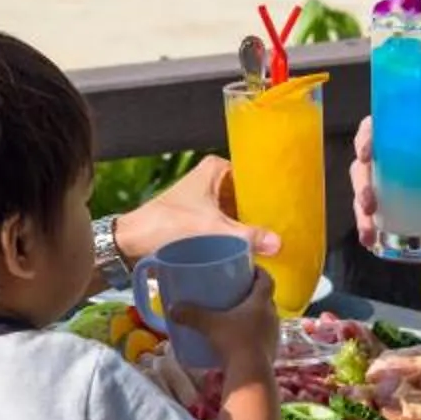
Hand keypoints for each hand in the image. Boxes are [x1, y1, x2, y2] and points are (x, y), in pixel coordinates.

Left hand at [116, 155, 281, 266]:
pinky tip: (254, 250)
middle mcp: (211, 180)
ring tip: (274, 241)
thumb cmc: (166, 226)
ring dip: (250, 227)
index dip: (269, 191)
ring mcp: (205, 200)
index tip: (288, 206)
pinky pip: (227, 226)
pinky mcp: (200, 220)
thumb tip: (277, 243)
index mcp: (215, 169)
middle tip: (286, 227)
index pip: (253, 175)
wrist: (132, 244)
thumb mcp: (212, 230)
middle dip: (262, 213)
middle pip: (247, 196)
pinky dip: (237, 236)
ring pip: (237, 212)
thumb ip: (247, 237)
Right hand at [178, 270, 280, 380]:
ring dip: (256, 314)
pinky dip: (254, 332)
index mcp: (261, 302)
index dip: (260, 272)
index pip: (267, 280)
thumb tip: (172, 308)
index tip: (250, 268)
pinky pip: (264, 335)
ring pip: (266, 317)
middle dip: (255, 293)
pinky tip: (241, 337)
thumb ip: (191, 314)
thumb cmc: (233, 342)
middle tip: (239, 290)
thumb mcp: (209, 325)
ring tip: (239, 314)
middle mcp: (271, 316)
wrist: (251, 375)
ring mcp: (273, 334)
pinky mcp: (270, 350)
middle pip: (267, 298)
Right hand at [347, 118, 420, 246]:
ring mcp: (383, 185)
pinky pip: (372, 216)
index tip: (366, 154)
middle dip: (361, 186)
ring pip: (362, 195)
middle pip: (362, 168)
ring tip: (369, 234)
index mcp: (398, 138)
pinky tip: (370, 242)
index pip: (372, 130)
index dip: (364, 139)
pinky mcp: (389, 207)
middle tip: (370, 204)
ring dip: (361, 214)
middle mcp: (384, 160)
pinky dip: (368, 229)